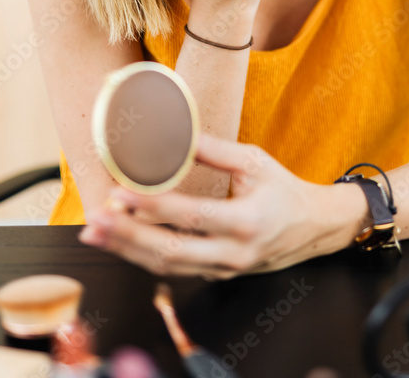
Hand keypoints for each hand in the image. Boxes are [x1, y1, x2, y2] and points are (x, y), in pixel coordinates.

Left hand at [78, 133, 362, 278]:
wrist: (313, 228)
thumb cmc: (283, 189)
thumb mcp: (255, 161)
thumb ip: (215, 149)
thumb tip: (176, 132)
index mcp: (247, 221)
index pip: (192, 216)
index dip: (154, 207)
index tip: (122, 193)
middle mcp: (234, 253)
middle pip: (171, 252)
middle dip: (128, 237)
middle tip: (95, 221)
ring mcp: (224, 270)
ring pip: (166, 267)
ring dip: (127, 250)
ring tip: (94, 233)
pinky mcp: (216, 275)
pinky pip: (174, 270)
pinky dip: (143, 256)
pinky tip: (119, 242)